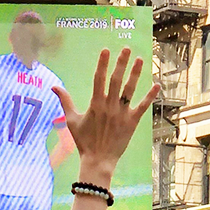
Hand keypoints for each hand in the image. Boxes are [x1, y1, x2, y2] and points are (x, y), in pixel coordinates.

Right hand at [52, 49, 158, 187]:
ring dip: (135, 74)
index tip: (106, 50)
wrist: (98, 160)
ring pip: (130, 90)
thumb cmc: (83, 141)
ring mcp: (122, 113)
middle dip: (121, 63)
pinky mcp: (132, 122)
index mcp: (95, 104)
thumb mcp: (71, 120)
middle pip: (116, 80)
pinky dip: (150, 96)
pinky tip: (156, 84)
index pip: (99, 79)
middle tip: (126, 48)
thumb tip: (53, 86)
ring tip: (141, 60)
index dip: (103, 63)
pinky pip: (143, 107)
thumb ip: (65, 101)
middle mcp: (109, 106)